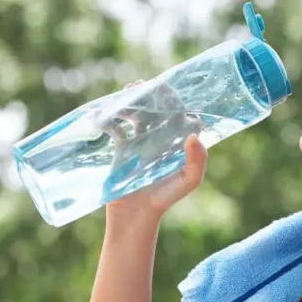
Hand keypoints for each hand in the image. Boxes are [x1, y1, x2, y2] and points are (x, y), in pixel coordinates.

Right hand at [106, 81, 207, 222]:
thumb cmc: (165, 199)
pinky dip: (109, 118)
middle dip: (147, 94)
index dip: (170, 98)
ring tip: (123, 97)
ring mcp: (139, 141)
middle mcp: (159, 138)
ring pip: (134, 114)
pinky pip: (115, 127)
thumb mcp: (186, 182)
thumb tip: (195, 136)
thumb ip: (197, 162)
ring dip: (128, 102)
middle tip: (139, 86)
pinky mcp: (121, 148)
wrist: (135, 215)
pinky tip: (104, 116)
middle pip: (154, 109)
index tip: (164, 87)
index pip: (175, 112)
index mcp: (176, 142)